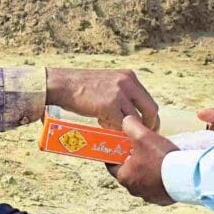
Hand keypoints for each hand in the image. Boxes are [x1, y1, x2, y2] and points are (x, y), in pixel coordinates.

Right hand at [46, 66, 160, 130]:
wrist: (63, 84)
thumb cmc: (81, 86)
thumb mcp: (108, 83)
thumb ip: (121, 94)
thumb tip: (130, 114)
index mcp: (129, 76)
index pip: (148, 100)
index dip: (150, 116)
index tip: (148, 127)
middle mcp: (128, 82)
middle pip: (151, 109)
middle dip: (150, 126)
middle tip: (144, 137)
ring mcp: (119, 94)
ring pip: (136, 120)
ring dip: (130, 131)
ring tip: (119, 134)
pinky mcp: (109, 105)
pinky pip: (120, 125)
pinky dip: (115, 130)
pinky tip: (104, 126)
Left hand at [110, 114, 176, 202]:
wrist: (184, 176)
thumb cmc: (160, 157)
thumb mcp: (143, 136)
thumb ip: (131, 126)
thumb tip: (126, 121)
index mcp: (124, 176)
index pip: (112, 165)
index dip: (115, 154)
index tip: (120, 146)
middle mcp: (133, 189)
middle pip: (128, 172)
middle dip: (132, 161)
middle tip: (140, 149)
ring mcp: (147, 195)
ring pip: (142, 180)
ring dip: (146, 170)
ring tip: (156, 158)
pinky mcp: (161, 199)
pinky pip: (156, 187)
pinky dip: (158, 179)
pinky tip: (166, 170)